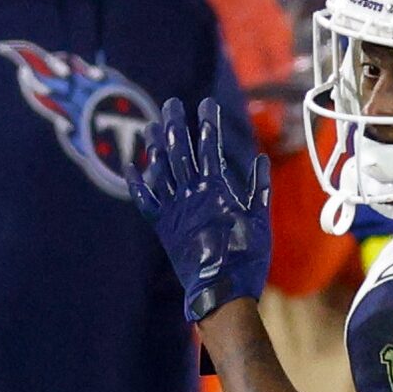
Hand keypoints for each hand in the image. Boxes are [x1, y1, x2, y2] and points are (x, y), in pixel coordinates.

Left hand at [129, 97, 270, 323]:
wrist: (220, 288)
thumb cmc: (247, 255)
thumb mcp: (261, 220)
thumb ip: (259, 188)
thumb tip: (259, 159)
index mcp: (215, 189)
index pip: (209, 147)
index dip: (207, 123)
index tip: (205, 103)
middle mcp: (189, 192)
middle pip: (178, 149)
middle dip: (175, 123)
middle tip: (171, 104)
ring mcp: (173, 207)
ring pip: (159, 168)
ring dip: (155, 145)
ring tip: (151, 126)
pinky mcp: (162, 224)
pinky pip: (146, 198)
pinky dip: (138, 181)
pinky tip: (132, 165)